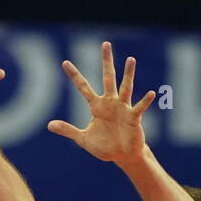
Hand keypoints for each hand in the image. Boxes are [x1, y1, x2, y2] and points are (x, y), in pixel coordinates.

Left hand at [48, 42, 155, 165]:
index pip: (83, 87)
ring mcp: (123, 108)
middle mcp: (110, 102)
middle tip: (105, 44)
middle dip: (106, 61)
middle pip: (107, 77)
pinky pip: (139, 107)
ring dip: (128, 74)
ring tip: (130, 59)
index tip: (64, 62)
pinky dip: (145, 101)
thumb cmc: (105, 146)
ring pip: (126, 87)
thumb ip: (68, 130)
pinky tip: (151, 93)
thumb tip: (49, 125)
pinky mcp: (134, 117)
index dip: (74, 75)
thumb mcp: (83, 139)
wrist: (123, 156)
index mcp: (97, 106)